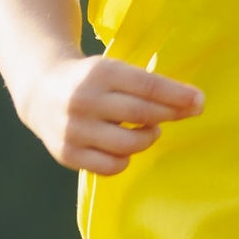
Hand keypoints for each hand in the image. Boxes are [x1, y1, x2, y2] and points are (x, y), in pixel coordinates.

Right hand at [21, 54, 203, 174]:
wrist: (40, 91)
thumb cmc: (91, 82)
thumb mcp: (113, 71)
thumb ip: (147, 85)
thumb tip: (194, 102)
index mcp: (98, 72)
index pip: (146, 86)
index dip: (176, 96)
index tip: (199, 101)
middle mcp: (84, 100)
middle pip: (140, 114)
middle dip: (169, 115)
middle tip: (186, 114)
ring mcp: (74, 129)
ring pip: (127, 145)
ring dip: (147, 139)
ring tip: (150, 131)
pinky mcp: (67, 153)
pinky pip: (110, 166)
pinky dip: (125, 160)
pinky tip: (125, 148)